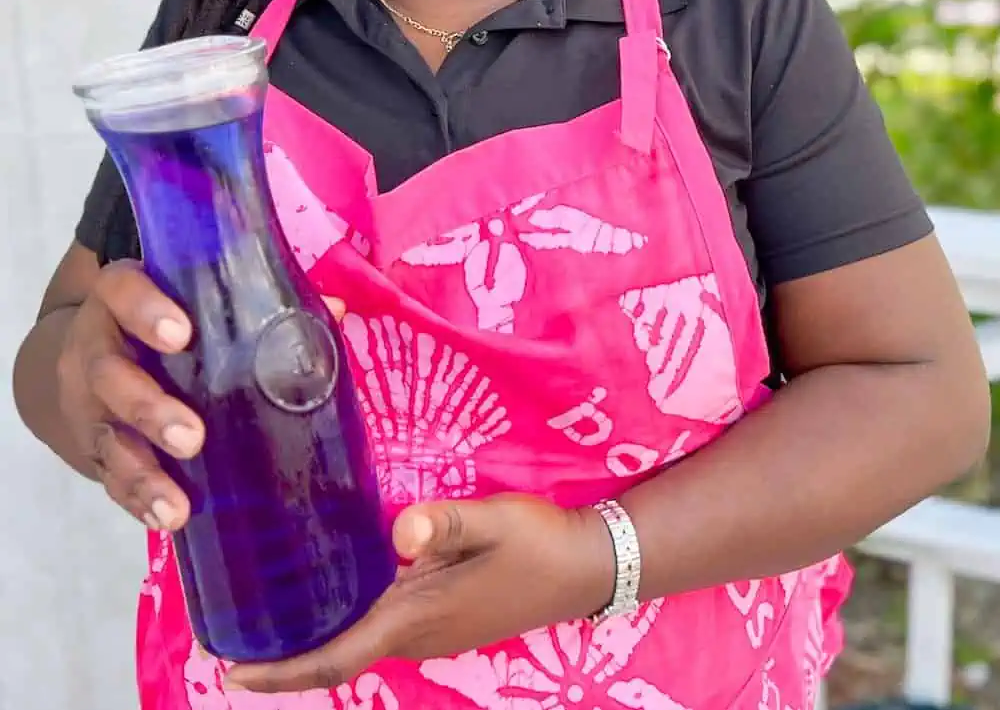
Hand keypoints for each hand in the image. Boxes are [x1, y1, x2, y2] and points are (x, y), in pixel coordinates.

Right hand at [57, 276, 347, 532]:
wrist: (87, 357)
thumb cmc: (165, 320)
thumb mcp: (194, 300)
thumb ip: (261, 302)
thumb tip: (338, 309)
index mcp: (123, 296)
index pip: (122, 290)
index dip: (146, 310)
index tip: (182, 334)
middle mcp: (97, 346)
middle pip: (110, 374)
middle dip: (149, 408)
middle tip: (192, 437)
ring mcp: (87, 402)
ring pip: (106, 434)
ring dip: (142, 471)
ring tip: (176, 504)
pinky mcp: (91, 447)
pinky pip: (108, 476)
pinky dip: (136, 500)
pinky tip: (166, 518)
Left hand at [225, 493, 613, 694]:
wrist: (587, 567)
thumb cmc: (539, 542)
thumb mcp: (495, 520)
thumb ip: (448, 522)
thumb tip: (400, 529)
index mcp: (420, 618)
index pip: (337, 656)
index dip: (282, 670)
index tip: (230, 669)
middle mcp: (419, 636)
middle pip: (337, 656)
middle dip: (283, 655)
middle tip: (228, 631)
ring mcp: (433, 634)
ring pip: (357, 645)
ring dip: (311, 639)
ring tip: (264, 611)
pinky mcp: (444, 620)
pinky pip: (378, 630)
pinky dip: (342, 623)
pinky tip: (328, 590)